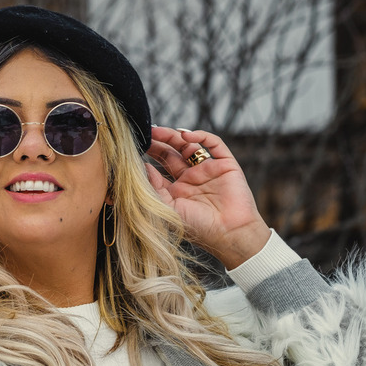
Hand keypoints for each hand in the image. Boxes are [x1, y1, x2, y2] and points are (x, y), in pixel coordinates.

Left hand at [146, 126, 271, 268]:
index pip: (160, 167)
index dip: (149, 156)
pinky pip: (214, 143)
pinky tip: (186, 136)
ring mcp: (208, 170)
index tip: (135, 147)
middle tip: (145, 133)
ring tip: (158, 131)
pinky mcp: (225, 164)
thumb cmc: (200, 228)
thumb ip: (155, 188)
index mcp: (177, 190)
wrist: (230, 234)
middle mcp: (192, 178)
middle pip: (172, 153)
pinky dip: (201, 135)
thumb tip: (143, 167)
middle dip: (159, 142)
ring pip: (189, 145)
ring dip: (174, 136)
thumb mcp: (169, 209)